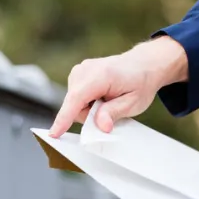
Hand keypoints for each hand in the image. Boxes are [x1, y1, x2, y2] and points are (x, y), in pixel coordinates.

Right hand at [49, 36, 188, 136]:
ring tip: (109, 100)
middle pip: (74, 105)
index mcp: (100, 75)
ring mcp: (80, 70)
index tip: (55, 133)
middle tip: (111, 109)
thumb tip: (100, 127)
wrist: (144, 64)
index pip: (76, 99)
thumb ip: (114, 113)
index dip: (64, 118)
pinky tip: (103, 96)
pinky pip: (76, 97)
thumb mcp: (133, 103)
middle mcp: (85, 69)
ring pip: (74, 103)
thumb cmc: (140, 82)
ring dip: (89, 108)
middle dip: (89, 115)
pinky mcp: (77, 74)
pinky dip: (88, 102)